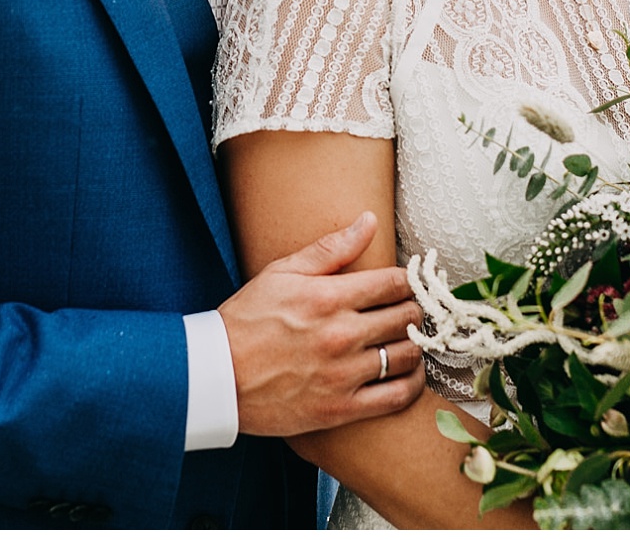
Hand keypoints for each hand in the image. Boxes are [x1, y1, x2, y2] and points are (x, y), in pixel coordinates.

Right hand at [219, 211, 425, 436]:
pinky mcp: (340, 408)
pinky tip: (408, 374)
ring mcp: (342, 374)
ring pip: (407, 355)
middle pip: (406, 317)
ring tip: (403, 341)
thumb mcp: (281, 273)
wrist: (215, 378)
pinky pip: (397, 397)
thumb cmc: (246, 321)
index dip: (406, 281)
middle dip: (410, 311)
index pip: (394, 283)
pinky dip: (412, 384)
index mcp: (328, 297)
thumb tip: (369, 220)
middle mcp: (341, 334)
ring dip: (413, 346)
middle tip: (404, 312)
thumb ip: (330, 248)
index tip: (403, 285)